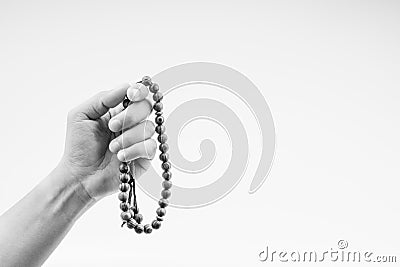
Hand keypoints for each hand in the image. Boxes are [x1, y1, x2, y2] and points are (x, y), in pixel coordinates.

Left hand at [59, 83, 156, 200]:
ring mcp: (140, 139)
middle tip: (112, 126)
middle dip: (130, 115)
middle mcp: (132, 122)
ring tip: (112, 148)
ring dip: (128, 137)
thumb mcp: (81, 115)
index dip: (139, 91)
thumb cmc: (78, 147)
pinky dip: (134, 150)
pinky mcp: (145, 157)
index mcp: (118, 110)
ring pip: (149, 127)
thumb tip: (126, 87)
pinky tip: (121, 158)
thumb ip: (102, 98)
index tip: (131, 94)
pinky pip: (150, 147)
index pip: (137, 94)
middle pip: (147, 107)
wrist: (79, 176)